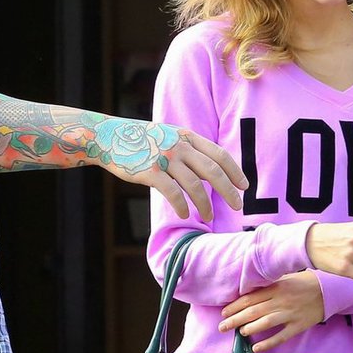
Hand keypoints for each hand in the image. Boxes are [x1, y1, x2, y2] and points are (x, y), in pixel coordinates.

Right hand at [97, 118, 245, 220]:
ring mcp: (165, 158)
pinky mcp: (150, 172)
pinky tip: (186, 214)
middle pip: (213, 170)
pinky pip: (172, 193)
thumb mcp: (169, 136)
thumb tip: (210, 171)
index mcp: (187, 136)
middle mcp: (180, 145)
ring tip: (209, 217)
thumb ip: (188, 149)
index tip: (244, 186)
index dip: (234, 171)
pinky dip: (182, 206)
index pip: (219, 154)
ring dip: (205, 204)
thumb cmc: (141, 141)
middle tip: (238, 206)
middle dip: (229, 190)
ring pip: (195, 185)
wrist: (108, 137)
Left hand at [219, 272, 324, 352]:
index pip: (250, 298)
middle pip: (253, 311)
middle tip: (222, 327)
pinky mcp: (299, 325)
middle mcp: (281, 301)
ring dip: (250, 328)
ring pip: (265, 322)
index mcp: (276, 288)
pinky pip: (281, 336)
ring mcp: (290, 314)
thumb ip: (267, 286)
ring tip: (240, 332)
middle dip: (235, 319)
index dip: (234, 306)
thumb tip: (246, 295)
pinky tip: (256, 347)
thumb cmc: (304, 283)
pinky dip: (268, 342)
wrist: (328, 289)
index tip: (223, 313)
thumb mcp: (284, 279)